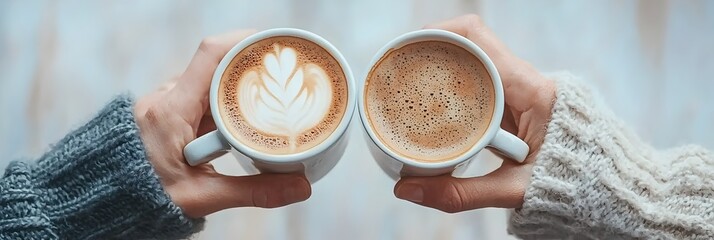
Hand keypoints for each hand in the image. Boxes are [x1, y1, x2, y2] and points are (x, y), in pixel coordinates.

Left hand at [134, 30, 310, 217]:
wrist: (99, 202)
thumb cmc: (141, 199)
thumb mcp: (201, 196)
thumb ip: (252, 191)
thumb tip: (300, 188)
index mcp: (170, 111)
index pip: (210, 57)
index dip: (244, 43)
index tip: (272, 45)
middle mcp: (164, 100)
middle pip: (214, 68)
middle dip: (248, 69)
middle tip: (281, 75)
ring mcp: (161, 106)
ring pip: (206, 85)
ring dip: (234, 89)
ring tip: (267, 95)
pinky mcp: (162, 116)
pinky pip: (197, 100)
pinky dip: (220, 104)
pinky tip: (240, 117)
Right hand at [394, 14, 555, 212]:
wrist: (603, 185)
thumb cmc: (570, 183)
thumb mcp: (514, 191)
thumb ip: (461, 193)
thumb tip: (407, 189)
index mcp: (530, 90)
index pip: (479, 40)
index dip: (440, 34)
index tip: (409, 47)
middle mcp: (524, 79)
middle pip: (469, 42)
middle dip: (431, 48)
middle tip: (399, 64)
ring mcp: (518, 88)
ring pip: (473, 59)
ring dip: (440, 63)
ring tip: (407, 75)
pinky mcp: (512, 101)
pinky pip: (477, 80)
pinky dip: (451, 82)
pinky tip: (430, 94)